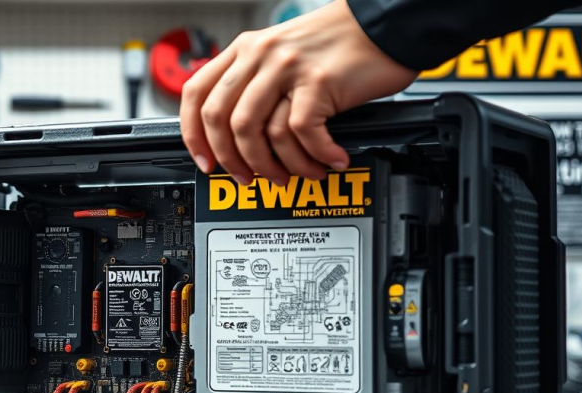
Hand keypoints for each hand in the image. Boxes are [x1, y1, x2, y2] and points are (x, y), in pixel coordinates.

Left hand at [180, 0, 416, 184]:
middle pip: (221, 120)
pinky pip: (301, 133)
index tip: (205, 162)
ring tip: (295, 176)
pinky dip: (315, 157)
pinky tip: (331, 161)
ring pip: (256, 132)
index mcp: (244, 49)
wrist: (386, 25)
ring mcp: (287, 68)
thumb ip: (255, 83)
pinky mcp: (318, 82)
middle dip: (232, 160)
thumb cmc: (339, 45)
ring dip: (274, 166)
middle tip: (250, 179)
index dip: (194, 135)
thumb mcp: (283, 54)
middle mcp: (260, 55)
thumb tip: (235, 134)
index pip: (197, 94)